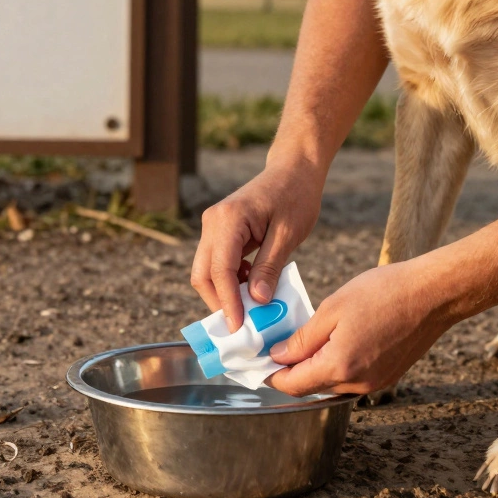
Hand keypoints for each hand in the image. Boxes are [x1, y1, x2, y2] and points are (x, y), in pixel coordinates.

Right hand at [191, 156, 324, 331]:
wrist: (293, 169)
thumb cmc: (295, 196)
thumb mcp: (288, 234)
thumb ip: (269, 267)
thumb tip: (256, 301)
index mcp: (228, 220)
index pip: (219, 270)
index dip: (227, 302)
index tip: (238, 328)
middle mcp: (212, 222)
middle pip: (202, 274)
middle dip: (219, 302)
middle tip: (242, 325)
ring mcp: (213, 226)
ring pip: (206, 271)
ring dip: (224, 293)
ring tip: (250, 308)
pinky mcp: (219, 231)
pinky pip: (216, 263)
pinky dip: (229, 280)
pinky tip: (251, 286)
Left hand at [267, 259, 458, 395]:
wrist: (433, 294)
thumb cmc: (384, 293)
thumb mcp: (332, 309)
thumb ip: (303, 338)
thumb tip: (280, 356)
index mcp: (340, 366)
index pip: (293, 385)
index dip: (272, 376)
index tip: (257, 363)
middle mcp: (357, 383)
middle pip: (311, 387)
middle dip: (290, 371)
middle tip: (275, 346)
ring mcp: (375, 383)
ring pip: (331, 383)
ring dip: (313, 368)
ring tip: (301, 342)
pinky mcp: (387, 376)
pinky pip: (350, 378)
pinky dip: (335, 365)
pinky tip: (330, 343)